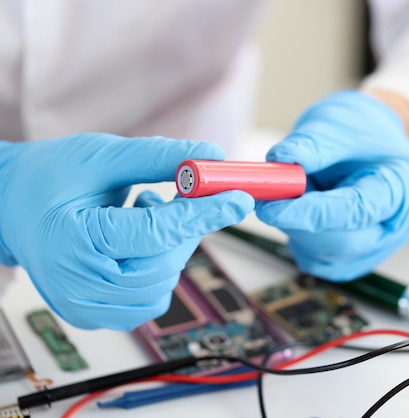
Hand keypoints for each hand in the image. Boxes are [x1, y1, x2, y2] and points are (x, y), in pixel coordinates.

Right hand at [0, 134, 253, 329]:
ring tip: (147, 213)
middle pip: (163, 266)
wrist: (10, 205)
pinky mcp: (97, 314)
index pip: (156, 234)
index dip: (203, 214)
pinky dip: (159, 268)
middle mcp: (77, 287)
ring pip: (161, 286)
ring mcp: (86, 307)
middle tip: (180, 196)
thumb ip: (159, 157)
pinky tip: (140, 240)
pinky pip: (150, 299)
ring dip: (172, 249)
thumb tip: (212, 155)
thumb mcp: (102, 156)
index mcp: (73, 243)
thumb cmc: (48, 176)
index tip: (238, 199)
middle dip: (185, 230)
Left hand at [255, 90, 408, 280]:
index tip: (270, 206)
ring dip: (297, 232)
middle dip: (297, 225)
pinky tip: (300, 214)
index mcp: (406, 186)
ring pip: (329, 257)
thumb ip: (309, 146)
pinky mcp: (359, 256)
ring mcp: (382, 244)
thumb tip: (277, 161)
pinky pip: (323, 262)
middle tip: (266, 201)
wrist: (373, 137)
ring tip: (293, 196)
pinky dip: (301, 240)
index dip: (309, 212)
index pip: (355, 210)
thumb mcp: (336, 123)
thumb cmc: (362, 128)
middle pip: (344, 243)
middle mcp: (400, 223)